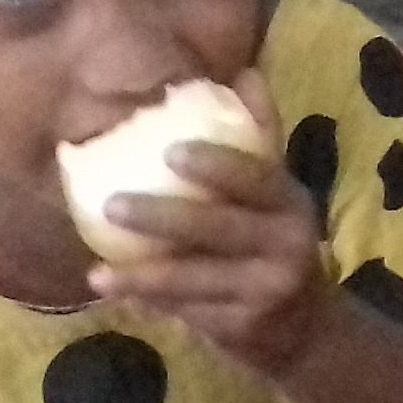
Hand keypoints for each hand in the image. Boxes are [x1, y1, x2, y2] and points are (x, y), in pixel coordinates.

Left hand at [87, 72, 337, 374]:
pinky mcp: (244, 328)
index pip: (257, 176)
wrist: (305, 330)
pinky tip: (112, 290)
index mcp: (289, 201)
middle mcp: (287, 244)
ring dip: (143, 274)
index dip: (218, 164)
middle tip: (113, 203)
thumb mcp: (277, 196)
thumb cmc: (275, 247)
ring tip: (97, 272)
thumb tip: (245, 72)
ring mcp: (267, 290)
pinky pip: (188, 311)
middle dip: (164, 217)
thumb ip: (259, 140)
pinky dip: (149, 301)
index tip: (170, 151)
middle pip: (220, 228)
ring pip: (196, 278)